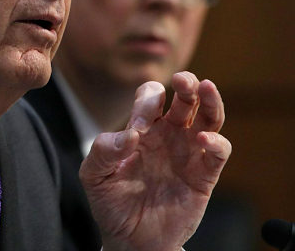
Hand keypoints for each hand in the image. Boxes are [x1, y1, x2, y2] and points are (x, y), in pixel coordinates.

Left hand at [79, 72, 230, 250]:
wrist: (129, 239)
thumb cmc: (111, 202)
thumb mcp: (94, 175)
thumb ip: (103, 151)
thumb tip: (129, 135)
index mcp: (142, 128)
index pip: (150, 99)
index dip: (146, 103)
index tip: (138, 126)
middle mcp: (168, 135)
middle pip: (184, 98)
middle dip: (186, 83)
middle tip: (183, 78)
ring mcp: (187, 153)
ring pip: (208, 117)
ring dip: (210, 100)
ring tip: (206, 87)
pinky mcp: (203, 176)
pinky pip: (218, 152)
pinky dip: (217, 142)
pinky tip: (205, 138)